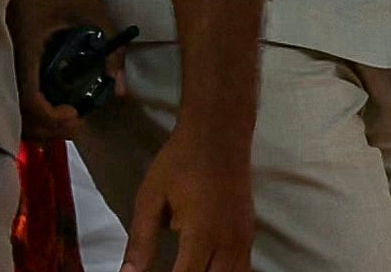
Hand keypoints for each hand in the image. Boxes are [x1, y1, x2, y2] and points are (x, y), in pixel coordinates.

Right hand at [8, 0, 124, 144]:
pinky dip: (27, 107)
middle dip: (46, 129)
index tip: (78, 115)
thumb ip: (109, 48)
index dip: (53, 119)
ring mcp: (1, 54)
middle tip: (76, 123)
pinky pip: (9, 90)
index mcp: (25, 47)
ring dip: (35, 121)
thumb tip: (121, 89)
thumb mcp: (90, 8)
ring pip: (9, 106)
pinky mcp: (2, 50)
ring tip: (64, 116)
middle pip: (16, 114)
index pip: (31, 101)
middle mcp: (6, 56)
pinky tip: (49, 99)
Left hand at [127, 114, 253, 271]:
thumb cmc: (182, 160)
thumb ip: (141, 241)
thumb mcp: (151, 197)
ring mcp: (243, 241)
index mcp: (201, 234)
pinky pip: (241, 269)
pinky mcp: (250, 236)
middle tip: (172, 269)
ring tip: (185, 267)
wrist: (219, 131)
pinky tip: (206, 268)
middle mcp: (228, 243)